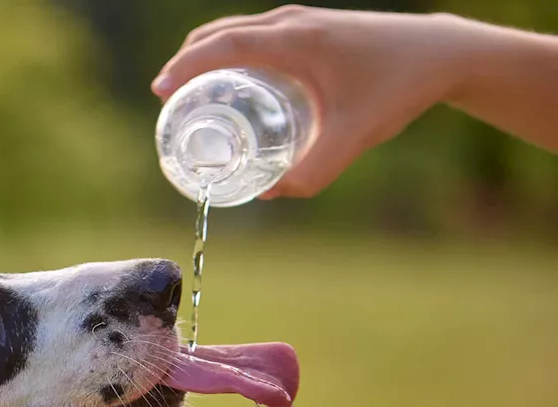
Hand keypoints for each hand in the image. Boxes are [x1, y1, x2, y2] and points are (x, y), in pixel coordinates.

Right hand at [152, 7, 475, 197]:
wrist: (440, 52)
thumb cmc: (398, 88)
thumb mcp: (354, 137)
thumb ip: (314, 172)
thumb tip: (270, 193)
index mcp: (295, 40)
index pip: (223, 45)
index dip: (185, 67)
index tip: (160, 92)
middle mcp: (292, 23)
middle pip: (218, 33)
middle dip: (185, 63)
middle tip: (166, 102)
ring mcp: (300, 20)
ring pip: (235, 30)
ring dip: (205, 55)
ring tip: (190, 95)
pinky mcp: (309, 27)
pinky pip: (254, 33)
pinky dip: (228, 52)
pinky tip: (230, 84)